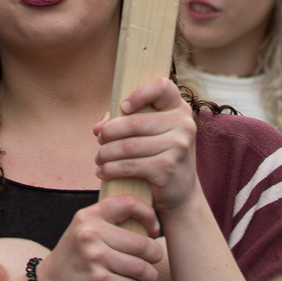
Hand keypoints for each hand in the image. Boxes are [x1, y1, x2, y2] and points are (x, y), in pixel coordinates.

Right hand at [41, 194, 164, 280]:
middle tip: (153, 260)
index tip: (154, 230)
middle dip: (154, 255)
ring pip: (142, 268)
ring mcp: (94, 257)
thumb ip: (109, 219)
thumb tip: (148, 215)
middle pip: (142, 244)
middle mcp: (90, 233)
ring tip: (146, 276)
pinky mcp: (99, 280)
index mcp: (89, 216)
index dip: (149, 215)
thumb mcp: (85, 229)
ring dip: (150, 276)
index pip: (129, 203)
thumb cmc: (75, 254)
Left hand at [94, 78, 199, 212]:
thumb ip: (125, 121)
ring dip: (106, 153)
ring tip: (99, 158)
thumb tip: (98, 128)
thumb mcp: (151, 133)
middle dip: (109, 132)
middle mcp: (183, 124)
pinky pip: (130, 165)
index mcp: (179, 109)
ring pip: (129, 146)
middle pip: (135, 122)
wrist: (182, 193)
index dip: (139, 93)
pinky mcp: (167, 168)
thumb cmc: (160, 155)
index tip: (123, 107)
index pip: (162, 87)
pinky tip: (103, 172)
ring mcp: (178, 146)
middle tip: (100, 139)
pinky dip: (111, 170)